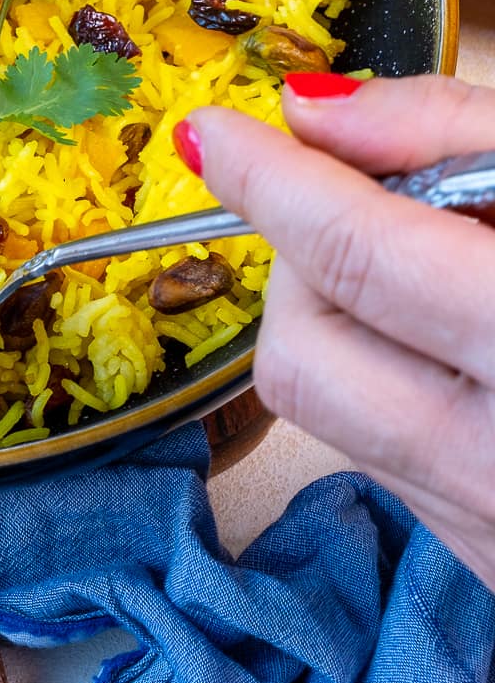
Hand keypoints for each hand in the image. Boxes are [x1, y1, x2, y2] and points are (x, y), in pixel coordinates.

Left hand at [178, 77, 494, 590]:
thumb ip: (458, 134)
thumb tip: (315, 114)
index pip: (360, 258)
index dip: (272, 181)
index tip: (216, 131)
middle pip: (303, 352)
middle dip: (307, 260)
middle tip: (377, 202)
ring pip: (325, 410)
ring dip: (341, 319)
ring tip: (440, 268)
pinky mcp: (488, 568)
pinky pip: (381, 459)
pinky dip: (388, 382)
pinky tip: (470, 345)